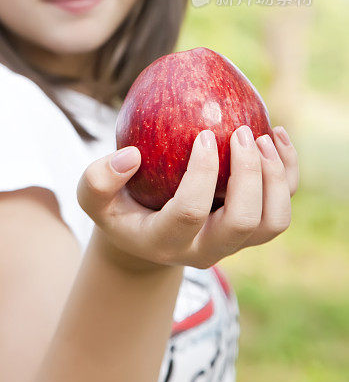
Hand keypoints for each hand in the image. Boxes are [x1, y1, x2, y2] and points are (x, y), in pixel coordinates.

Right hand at [77, 125, 298, 271]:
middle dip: (250, 174)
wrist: (145, 236)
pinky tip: (277, 136)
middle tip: (240, 132)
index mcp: (166, 242)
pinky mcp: (252, 228)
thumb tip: (130, 157)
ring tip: (263, 136)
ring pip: (273, 223)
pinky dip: (288, 172)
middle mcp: (206, 249)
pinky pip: (283, 206)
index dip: (202, 174)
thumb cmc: (119, 208)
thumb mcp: (92, 198)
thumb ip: (98, 180)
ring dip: (276, 179)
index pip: (190, 212)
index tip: (202, 135)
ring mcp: (233, 242)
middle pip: (244, 222)